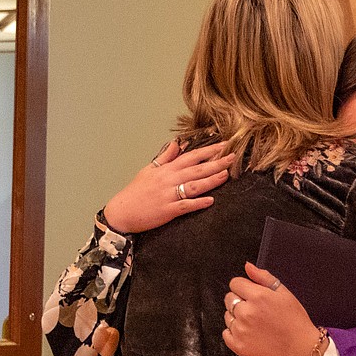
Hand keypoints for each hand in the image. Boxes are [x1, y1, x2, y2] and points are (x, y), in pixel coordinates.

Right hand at [103, 140, 235, 232]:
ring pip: (193, 186)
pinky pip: (185, 206)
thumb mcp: (149, 170)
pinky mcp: (167, 210)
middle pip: (196, 169)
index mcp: (166, 169)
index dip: (208, 151)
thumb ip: (165, 157)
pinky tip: (210, 201)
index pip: (191, 157)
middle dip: (216, 162)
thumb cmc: (136, 192)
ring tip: (226, 175)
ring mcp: (168, 195)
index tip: (224, 145)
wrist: (122, 211)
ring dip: (210, 180)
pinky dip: (198, 203)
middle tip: (233, 157)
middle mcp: (168, 180)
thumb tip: (177, 144)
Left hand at [222, 263, 323, 355]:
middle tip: (256, 310)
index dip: (243, 287)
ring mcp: (241, 330)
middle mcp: (247, 313)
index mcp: (258, 296)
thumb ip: (263, 277)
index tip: (252, 295)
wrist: (299, 347)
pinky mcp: (238, 345)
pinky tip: (250, 333)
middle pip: (229, 299)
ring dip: (237, 317)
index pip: (234, 284)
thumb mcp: (284, 293)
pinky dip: (234, 332)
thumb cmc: (294, 319)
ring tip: (255, 323)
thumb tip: (247, 266)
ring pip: (227, 316)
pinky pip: (226, 333)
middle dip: (239, 301)